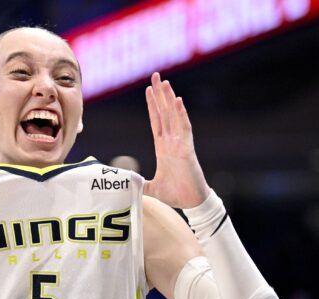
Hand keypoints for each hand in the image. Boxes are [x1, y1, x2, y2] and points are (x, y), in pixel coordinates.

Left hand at [143, 72, 209, 208]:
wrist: (191, 202)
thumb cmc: (176, 194)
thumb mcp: (152, 188)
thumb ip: (140, 183)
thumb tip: (127, 184)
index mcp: (163, 148)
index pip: (156, 121)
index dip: (152, 106)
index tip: (148, 90)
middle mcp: (172, 142)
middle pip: (164, 113)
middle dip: (159, 95)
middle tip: (155, 76)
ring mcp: (180, 144)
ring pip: (173, 116)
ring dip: (169, 99)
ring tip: (164, 82)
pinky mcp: (187, 150)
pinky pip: (184, 129)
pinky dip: (181, 115)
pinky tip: (177, 101)